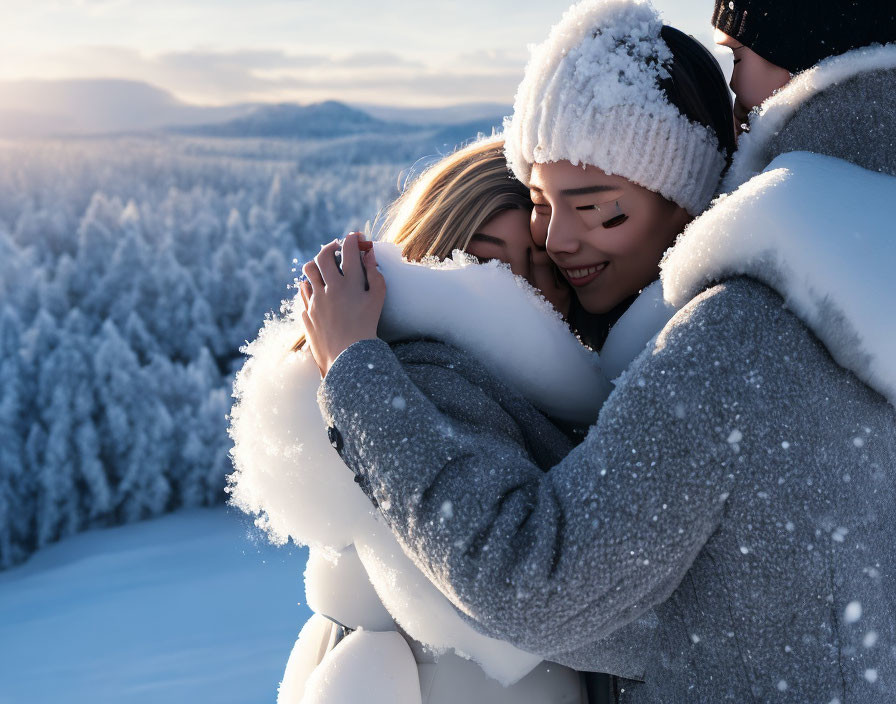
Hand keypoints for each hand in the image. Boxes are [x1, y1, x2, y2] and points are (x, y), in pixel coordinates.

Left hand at [300, 232, 385, 376]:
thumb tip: (369, 255)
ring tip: (324, 268)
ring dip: (316, 264)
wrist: (348, 357)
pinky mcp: (307, 312)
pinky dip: (310, 285)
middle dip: (331, 247)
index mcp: (350, 283)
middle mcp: (330, 287)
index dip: (352, 239)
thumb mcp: (378, 300)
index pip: (349, 250)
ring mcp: (315, 300)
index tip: (356, 238)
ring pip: (308, 271)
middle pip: (324, 255)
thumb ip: (375, 274)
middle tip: (337, 248)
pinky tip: (318, 289)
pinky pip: (304, 292)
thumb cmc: (367, 327)